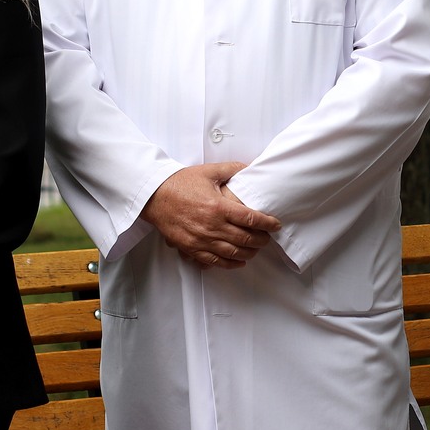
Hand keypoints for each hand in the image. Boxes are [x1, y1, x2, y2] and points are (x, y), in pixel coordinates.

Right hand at [141, 162, 282, 268]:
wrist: (154, 196)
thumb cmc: (180, 183)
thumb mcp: (209, 171)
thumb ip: (232, 169)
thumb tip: (251, 166)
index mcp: (219, 207)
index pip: (252, 219)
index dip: (268, 223)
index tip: (275, 224)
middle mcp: (213, 226)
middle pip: (246, 238)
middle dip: (262, 239)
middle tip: (268, 237)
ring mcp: (202, 240)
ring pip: (234, 252)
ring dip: (250, 252)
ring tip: (256, 247)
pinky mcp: (192, 249)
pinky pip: (216, 261)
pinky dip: (231, 263)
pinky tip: (240, 260)